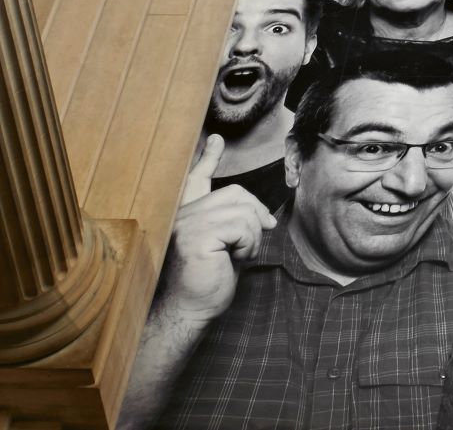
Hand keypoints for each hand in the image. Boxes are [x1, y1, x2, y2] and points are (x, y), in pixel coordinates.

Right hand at [160, 134, 276, 327]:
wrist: (189, 314)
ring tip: (239, 257)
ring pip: (244, 211)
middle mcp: (183, 214)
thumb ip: (237, 225)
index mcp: (188, 215)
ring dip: (252, 237)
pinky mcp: (197, 236)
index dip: (209, 158)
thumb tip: (268, 218)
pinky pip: (242, 226)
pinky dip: (249, 244)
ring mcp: (188, 223)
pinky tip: (235, 261)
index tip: (217, 139)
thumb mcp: (227, 248)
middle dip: (255, 217)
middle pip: (237, 194)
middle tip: (250, 246)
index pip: (197, 178)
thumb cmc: (208, 284)